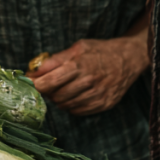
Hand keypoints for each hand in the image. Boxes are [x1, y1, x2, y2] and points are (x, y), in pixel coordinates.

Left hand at [27, 34, 148, 115]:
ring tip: (60, 88)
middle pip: (57, 95)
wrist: (128, 59)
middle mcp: (89, 82)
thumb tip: (34, 71)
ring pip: (66, 105)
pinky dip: (70, 105)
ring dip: (58, 99)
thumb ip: (55, 60)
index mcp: (80, 65)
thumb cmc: (100, 51)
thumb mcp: (77, 48)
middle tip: (45, 84)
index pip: (50, 81)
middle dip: (47, 91)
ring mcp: (97, 95)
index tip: (30, 83)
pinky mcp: (104, 104)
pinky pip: (78, 111)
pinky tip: (72, 95)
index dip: (37, 84)